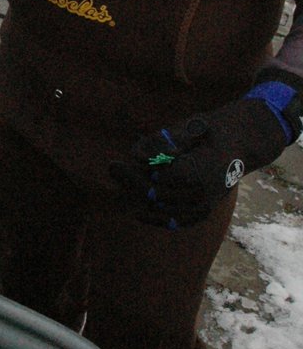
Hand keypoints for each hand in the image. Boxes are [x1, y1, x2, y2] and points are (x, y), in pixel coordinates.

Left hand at [110, 94, 294, 227]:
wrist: (237, 147)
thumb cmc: (208, 133)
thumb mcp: (188, 127)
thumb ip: (162, 140)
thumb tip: (135, 155)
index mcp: (204, 170)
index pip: (160, 178)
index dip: (135, 173)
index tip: (114, 165)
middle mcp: (205, 193)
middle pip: (157, 194)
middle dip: (130, 182)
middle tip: (111, 168)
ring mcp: (204, 207)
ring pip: (161, 209)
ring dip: (136, 198)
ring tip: (118, 183)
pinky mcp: (201, 214)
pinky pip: (174, 222)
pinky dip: (154, 218)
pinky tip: (135, 212)